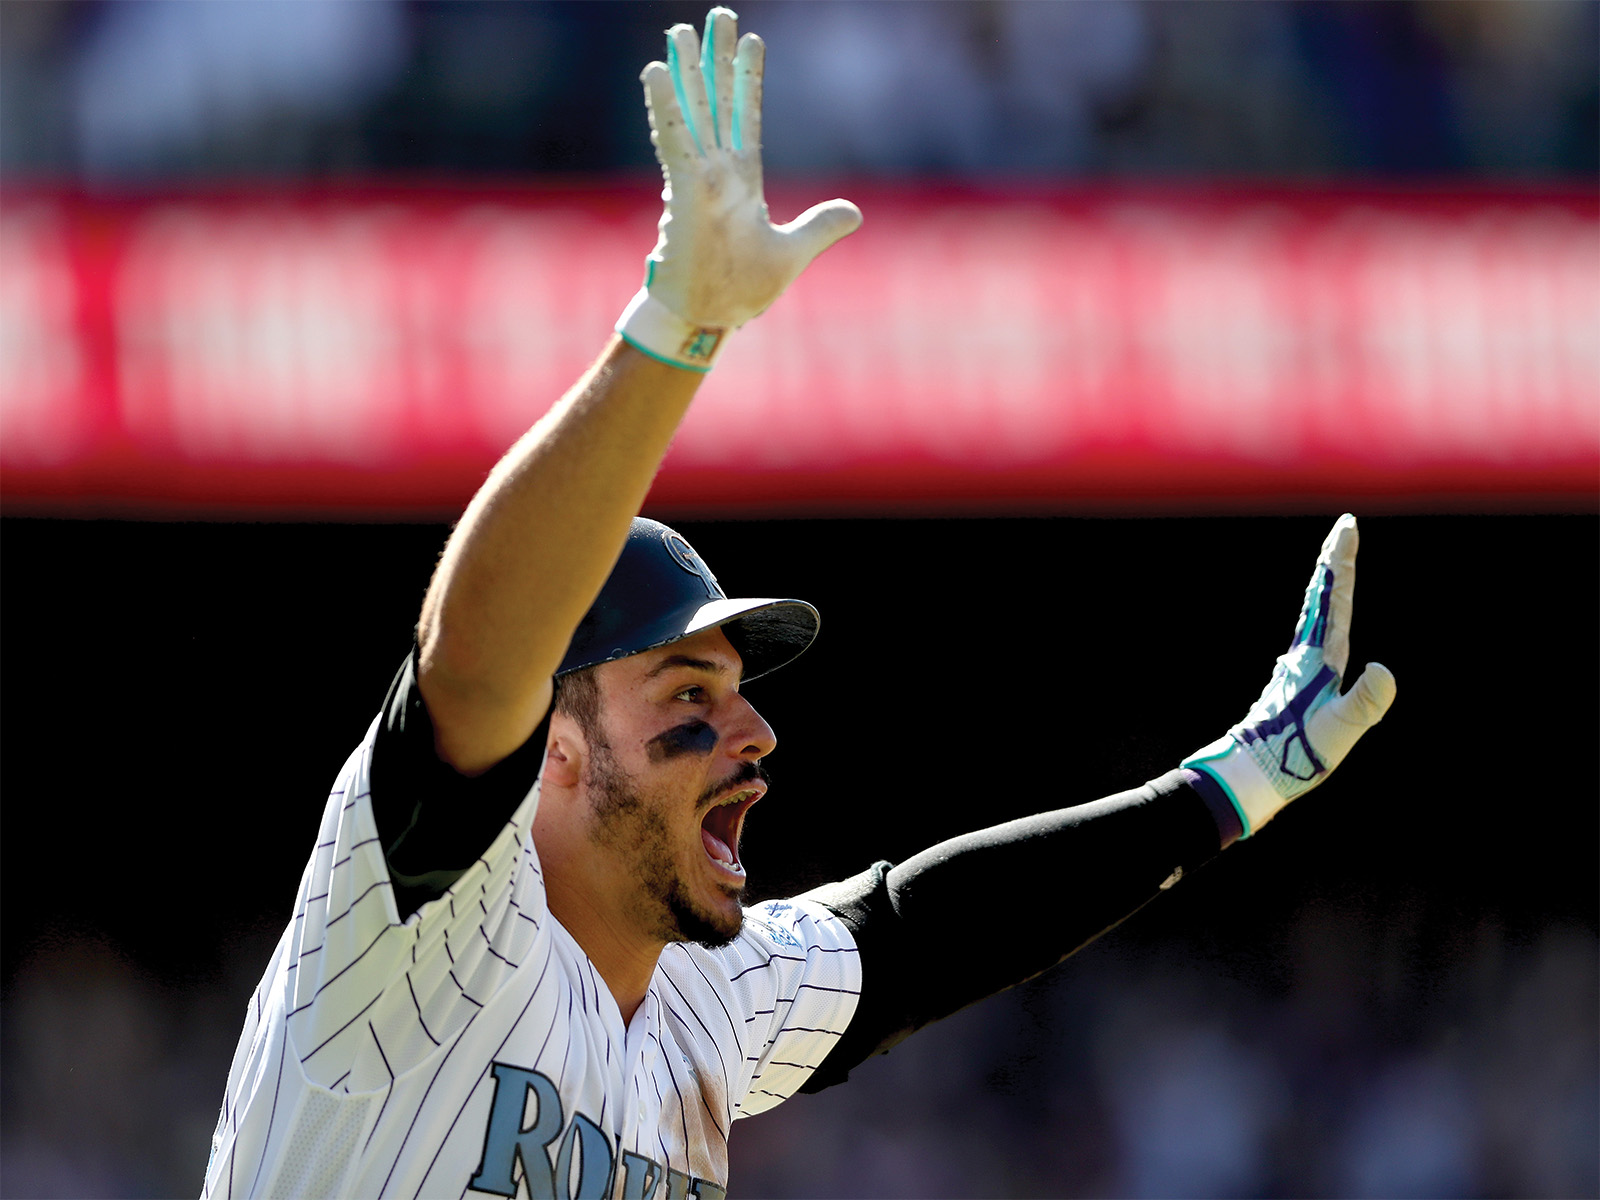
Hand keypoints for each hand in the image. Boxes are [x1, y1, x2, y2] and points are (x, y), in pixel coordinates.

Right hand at [616, 7, 862, 371]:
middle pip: (717, 102)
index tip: (749, 41)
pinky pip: (673, 140)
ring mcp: (699, 178)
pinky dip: (665, 106)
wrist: (710, 319)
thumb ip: (821, 226)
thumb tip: (854, 212)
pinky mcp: (684, 190)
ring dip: (687, 70)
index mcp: (741, 182)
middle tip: (716, 15)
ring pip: (693, 111)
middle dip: (716, 59)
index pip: (746, 118)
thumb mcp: (794, 252)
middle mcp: (717, 172)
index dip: (747, 80)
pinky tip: (656, 71)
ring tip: (679, 30)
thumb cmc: (740, 291)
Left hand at [1183, 514, 1395, 836]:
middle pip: (1321, 597)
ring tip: (1333, 564)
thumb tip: (1384, 669)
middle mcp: (1305, 654)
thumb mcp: (1340, 729)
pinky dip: (1320, 614)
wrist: (1252, 773)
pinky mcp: (1293, 684)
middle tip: (1342, 528)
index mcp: (1319, 657)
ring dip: (1326, 585)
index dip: (1342, 562)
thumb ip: (1365, 702)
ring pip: (1313, 613)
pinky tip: (1319, 623)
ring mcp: (1296, 667)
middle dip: (1334, 561)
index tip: (1346, 527)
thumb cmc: (1297, 753)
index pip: (1335, 599)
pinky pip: (1311, 634)